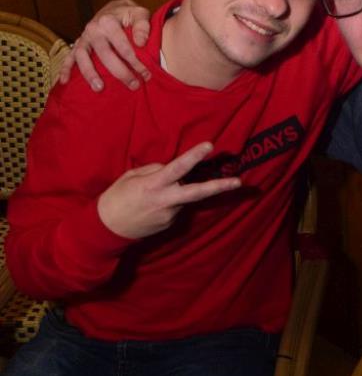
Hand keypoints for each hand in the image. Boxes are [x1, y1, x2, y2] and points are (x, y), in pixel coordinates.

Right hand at [59, 0, 152, 91]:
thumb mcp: (139, 14)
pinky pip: (68, 57)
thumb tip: (140, 42)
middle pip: (104, 54)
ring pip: (82, 56)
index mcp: (108, 21)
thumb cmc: (128, 15)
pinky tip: (64, 82)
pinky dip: (65, 69)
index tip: (146, 75)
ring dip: (89, 73)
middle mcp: (93, 29)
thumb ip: (142, 26)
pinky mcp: (78, 44)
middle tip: (133, 85)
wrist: (114, 9)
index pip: (122, 45)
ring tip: (99, 88)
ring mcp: (84, 37)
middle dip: (120, 72)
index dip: (135, 62)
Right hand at [97, 142, 239, 239]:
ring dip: (176, 191)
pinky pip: (175, 206)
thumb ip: (154, 170)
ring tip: (150, 196)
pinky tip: (151, 207)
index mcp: (153, 185)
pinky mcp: (170, 224)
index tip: (209, 146)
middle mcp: (165, 201)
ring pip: (183, 197)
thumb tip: (171, 169)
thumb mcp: (131, 177)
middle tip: (239, 181)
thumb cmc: (116, 197)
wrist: (107, 229)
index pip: (178, 168)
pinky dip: (169, 201)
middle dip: (219, 186)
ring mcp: (169, 215)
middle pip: (198, 192)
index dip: (194, 156)